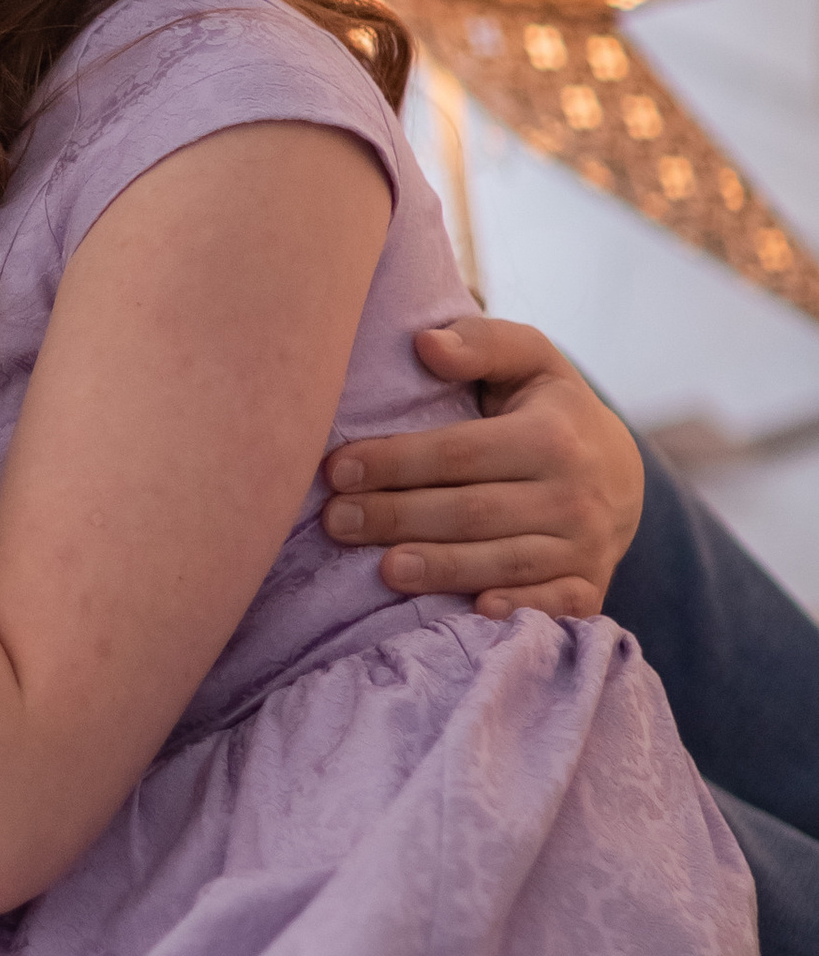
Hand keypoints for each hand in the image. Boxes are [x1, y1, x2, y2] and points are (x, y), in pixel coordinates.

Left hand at [320, 316, 642, 619]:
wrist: (621, 473)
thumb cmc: (550, 409)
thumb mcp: (529, 360)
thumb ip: (481, 344)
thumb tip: (426, 344)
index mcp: (552, 434)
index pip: (460, 452)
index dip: (395, 462)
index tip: (336, 470)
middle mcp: (574, 493)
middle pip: (473, 511)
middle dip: (398, 517)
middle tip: (335, 522)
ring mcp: (586, 545)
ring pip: (504, 562)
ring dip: (441, 569)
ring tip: (383, 569)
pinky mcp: (590, 586)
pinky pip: (554, 605)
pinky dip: (517, 609)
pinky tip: (472, 611)